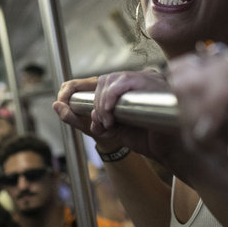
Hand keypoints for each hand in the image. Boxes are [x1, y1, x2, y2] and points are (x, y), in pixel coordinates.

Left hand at [54, 71, 177, 163]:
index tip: (67, 106)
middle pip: (100, 81)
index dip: (76, 91)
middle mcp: (134, 79)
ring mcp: (143, 77)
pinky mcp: (150, 80)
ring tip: (109, 123)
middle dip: (93, 105)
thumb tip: (57, 107)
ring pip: (109, 80)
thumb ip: (82, 120)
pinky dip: (111, 97)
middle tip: (101, 124)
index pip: (95, 82)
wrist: (170, 149)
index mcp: (124, 88)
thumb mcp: (108, 130)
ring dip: (101, 104)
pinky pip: (122, 82)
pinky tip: (111, 114)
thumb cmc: (145, 138)